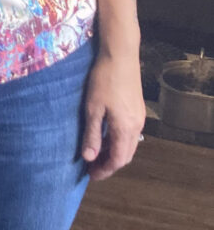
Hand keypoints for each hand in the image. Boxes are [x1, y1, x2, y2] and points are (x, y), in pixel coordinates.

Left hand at [81, 52, 145, 180]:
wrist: (121, 55)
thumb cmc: (104, 80)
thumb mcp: (93, 108)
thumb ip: (92, 134)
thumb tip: (89, 158)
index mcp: (126, 128)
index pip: (118, 160)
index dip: (105, 170)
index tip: (90, 175)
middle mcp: (136, 126)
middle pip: (125, 155)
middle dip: (109, 163)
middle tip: (92, 166)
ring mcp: (139, 116)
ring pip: (129, 144)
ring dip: (114, 151)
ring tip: (96, 151)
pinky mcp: (137, 107)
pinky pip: (130, 132)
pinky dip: (118, 139)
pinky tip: (106, 133)